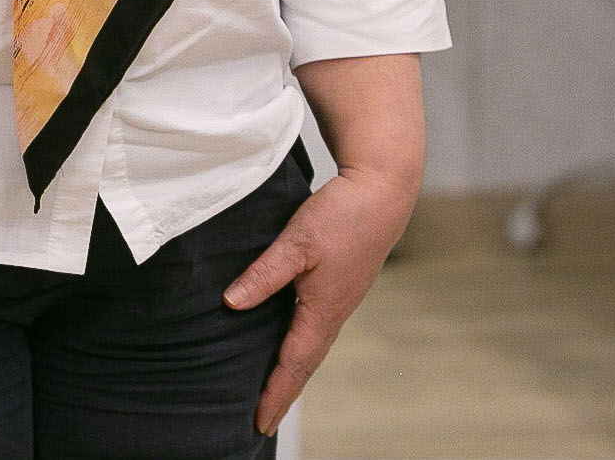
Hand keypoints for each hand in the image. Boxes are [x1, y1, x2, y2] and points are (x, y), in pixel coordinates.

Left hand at [222, 163, 418, 433]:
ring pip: (313, 346)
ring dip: (294, 372)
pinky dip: (303, 346)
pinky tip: (292, 342)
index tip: (259, 422)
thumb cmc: (341, 216)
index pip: (293, 364)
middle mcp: (334, 313)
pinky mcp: (342, 287)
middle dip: (285, 393)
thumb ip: (264, 274)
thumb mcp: (296, 242)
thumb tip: (231, 303)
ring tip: (275, 391)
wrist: (383, 192)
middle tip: (263, 421)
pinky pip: (318, 328)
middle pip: (306, 364)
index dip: (275, 394)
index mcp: (323, 310)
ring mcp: (341, 301)